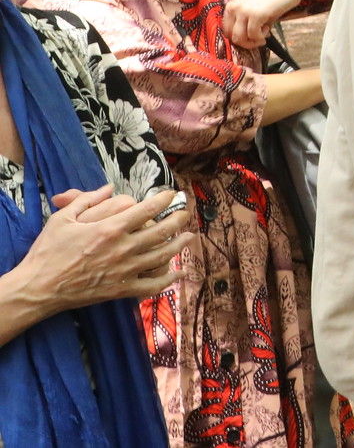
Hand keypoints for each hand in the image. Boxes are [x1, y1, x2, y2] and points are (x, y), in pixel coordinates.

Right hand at [12, 185, 192, 315]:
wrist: (38, 288)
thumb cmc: (48, 251)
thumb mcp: (62, 218)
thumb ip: (87, 199)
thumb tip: (109, 188)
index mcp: (110, 228)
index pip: (147, 209)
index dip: (163, 200)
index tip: (170, 195)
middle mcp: (123, 248)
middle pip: (163, 231)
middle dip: (178, 219)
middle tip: (185, 213)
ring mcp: (125, 271)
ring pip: (163, 256)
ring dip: (180, 245)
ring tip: (189, 236)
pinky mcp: (122, 290)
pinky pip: (152, 285)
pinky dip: (169, 279)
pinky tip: (178, 273)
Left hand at [223, 0, 317, 49]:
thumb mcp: (254, 9)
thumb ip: (246, 23)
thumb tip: (245, 40)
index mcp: (231, 6)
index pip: (226, 31)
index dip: (238, 38)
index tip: (251, 37)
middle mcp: (234, 8)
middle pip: (231, 36)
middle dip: (245, 43)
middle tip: (258, 39)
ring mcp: (244, 11)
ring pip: (240, 38)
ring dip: (253, 41)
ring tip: (264, 35)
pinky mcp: (256, 15)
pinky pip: (253, 35)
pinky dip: (261, 37)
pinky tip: (268, 29)